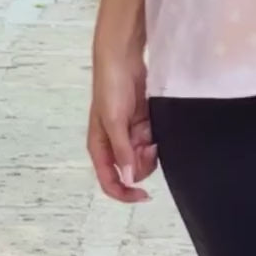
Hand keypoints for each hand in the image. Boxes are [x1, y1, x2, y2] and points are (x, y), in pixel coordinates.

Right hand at [88, 44, 157, 203]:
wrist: (122, 60)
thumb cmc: (110, 88)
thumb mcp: (114, 122)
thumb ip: (122, 150)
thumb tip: (129, 178)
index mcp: (100, 147)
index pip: (109, 181)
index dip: (125, 193)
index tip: (144, 195)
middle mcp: (113, 144)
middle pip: (130, 170)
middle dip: (141, 163)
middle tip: (148, 145)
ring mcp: (128, 134)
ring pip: (143, 156)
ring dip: (149, 149)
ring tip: (150, 132)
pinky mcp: (141, 123)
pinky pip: (151, 140)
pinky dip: (155, 137)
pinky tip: (154, 126)